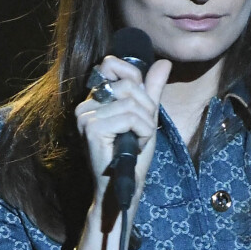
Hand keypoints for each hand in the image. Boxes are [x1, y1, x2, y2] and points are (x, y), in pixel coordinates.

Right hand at [75, 56, 171, 201]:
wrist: (123, 187)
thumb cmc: (133, 152)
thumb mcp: (146, 115)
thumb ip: (152, 89)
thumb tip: (165, 62)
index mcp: (95, 98)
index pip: (112, 64)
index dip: (134, 76)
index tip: (141, 103)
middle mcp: (86, 104)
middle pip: (129, 85)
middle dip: (146, 108)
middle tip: (141, 130)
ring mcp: (86, 116)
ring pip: (133, 103)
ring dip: (145, 124)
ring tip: (137, 140)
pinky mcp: (93, 129)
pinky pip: (131, 118)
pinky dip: (143, 133)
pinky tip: (135, 146)